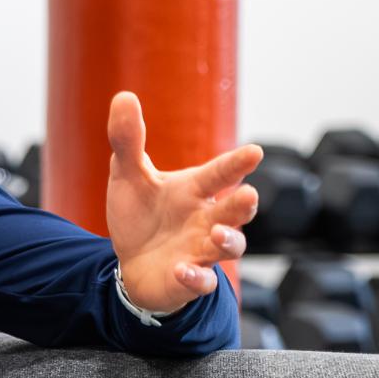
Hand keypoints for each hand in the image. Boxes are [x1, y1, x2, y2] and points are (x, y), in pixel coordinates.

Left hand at [106, 91, 261, 312]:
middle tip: (249, 195)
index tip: (255, 151)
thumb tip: (123, 96)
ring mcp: (202, 251)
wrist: (132, 262)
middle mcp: (206, 219)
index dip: (236, 163)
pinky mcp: (190, 280)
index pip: (220, 173)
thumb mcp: (127, 175)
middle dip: (243, 204)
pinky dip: (195, 277)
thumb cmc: (140, 215)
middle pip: (234, 211)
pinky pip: (202, 282)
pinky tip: (182, 270)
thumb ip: (128, 140)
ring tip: (218, 234)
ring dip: (229, 241)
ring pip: (229, 247)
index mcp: (195, 190)